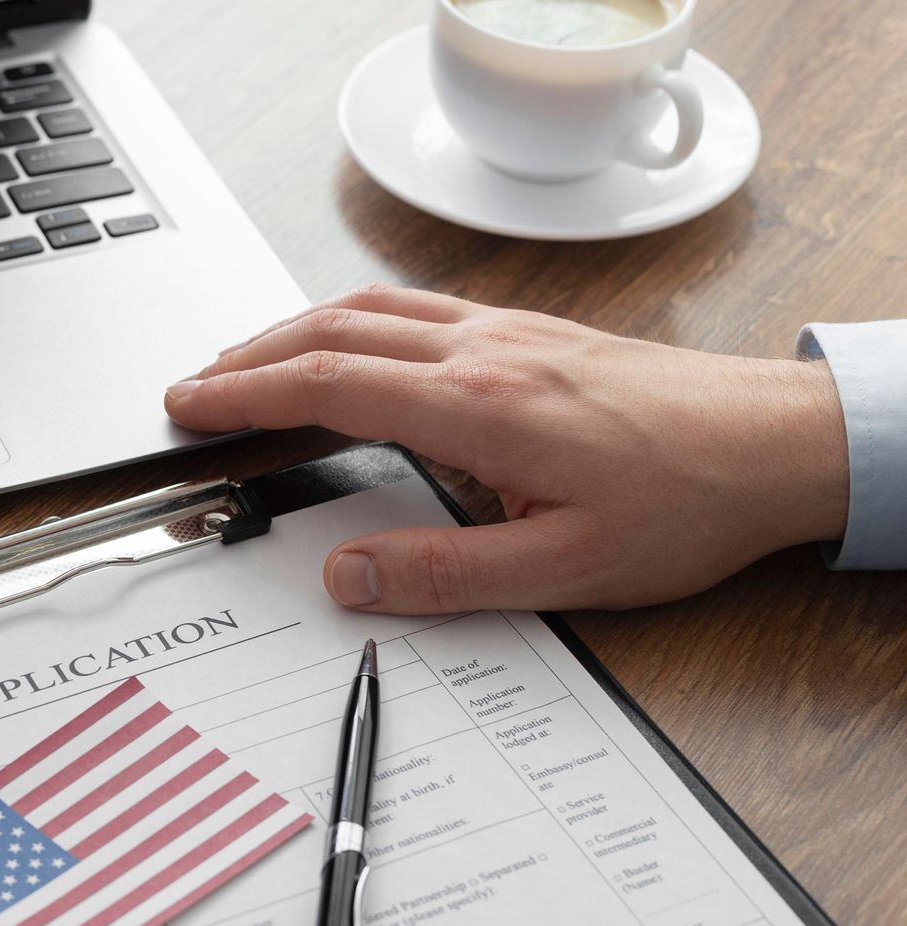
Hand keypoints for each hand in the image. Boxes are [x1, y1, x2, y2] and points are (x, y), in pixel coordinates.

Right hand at [162, 285, 849, 612]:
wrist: (778, 444)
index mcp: (479, 409)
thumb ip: (443, 577)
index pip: (329, 383)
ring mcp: (508, 333)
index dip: (245, 393)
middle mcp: (485, 353)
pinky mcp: (531, 333)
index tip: (190, 405)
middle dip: (249, 355)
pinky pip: (416, 306)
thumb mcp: (563, 571)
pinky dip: (353, 317)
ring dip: (296, 327)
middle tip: (194, 386)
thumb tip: (347, 576)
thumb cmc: (687, 503)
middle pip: (334, 329)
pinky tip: (349, 338)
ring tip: (247, 360)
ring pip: (372, 307)